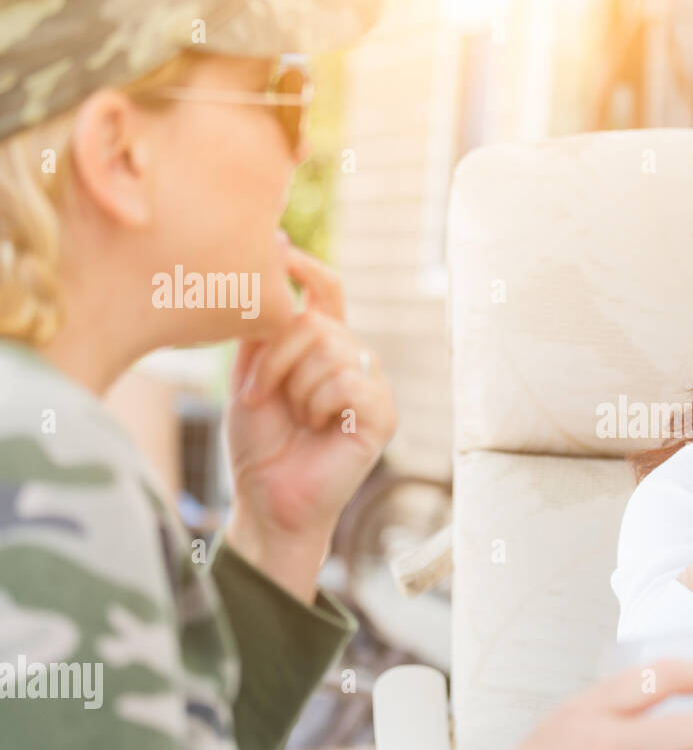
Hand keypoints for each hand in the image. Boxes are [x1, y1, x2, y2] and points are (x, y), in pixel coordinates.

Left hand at [223, 243, 396, 599]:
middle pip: (317, 323)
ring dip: (295, 387)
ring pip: (330, 352)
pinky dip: (319, 406)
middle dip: (276, 358)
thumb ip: (264, 323)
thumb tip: (276, 251)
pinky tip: (318, 429)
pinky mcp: (383, 415)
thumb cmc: (260, 442)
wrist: (267, 498)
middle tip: (259, 395)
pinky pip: (346, 383)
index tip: (281, 252)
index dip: (309, 271)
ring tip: (293, 419)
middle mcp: (355, 361)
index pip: (329, 293)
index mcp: (326, 348)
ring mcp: (374, 387)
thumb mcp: (250, 372)